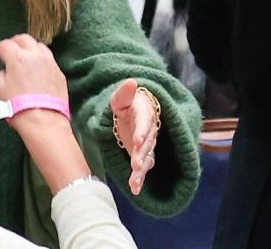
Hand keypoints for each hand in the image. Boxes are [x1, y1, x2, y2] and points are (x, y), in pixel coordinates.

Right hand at [0, 34, 89, 193]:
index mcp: (17, 58)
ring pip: (39, 46)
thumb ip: (0, 74)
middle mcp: (35, 56)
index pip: (5, 44)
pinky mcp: (59, 73)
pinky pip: (49, 59)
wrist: (43, 120)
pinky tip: (37, 69)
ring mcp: (50, 63)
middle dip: (14, 42)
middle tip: (10, 51)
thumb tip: (7, 71)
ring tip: (26, 57)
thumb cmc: (17, 106)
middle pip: (24, 38)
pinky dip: (41, 59)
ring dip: (30, 48)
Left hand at [110, 79, 159, 195]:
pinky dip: (139, 178)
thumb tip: (131, 82)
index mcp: (145, 113)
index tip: (138, 141)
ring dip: (141, 170)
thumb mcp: (120, 97)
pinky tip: (135, 189)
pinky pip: (144, 167)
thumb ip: (124, 93)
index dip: (142, 132)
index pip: (144, 122)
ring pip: (147, 157)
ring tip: (135, 182)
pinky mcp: (144, 155)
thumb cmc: (126, 104)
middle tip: (136, 164)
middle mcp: (150, 130)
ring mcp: (148, 144)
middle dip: (142, 154)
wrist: (133, 112)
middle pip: (148, 143)